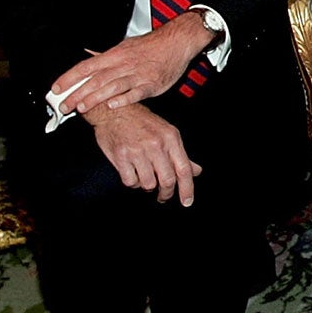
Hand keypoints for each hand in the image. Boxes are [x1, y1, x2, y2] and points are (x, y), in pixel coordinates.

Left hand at [50, 12, 215, 113]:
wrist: (177, 41)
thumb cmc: (152, 45)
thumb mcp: (125, 46)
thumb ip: (106, 55)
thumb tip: (88, 55)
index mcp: (115, 55)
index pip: (86, 67)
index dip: (69, 78)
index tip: (56, 89)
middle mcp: (124, 64)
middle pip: (96, 79)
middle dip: (77, 93)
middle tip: (64, 105)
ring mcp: (138, 74)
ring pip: (112, 86)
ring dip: (95, 97)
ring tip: (82, 107)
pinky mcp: (152, 84)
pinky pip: (136, 93)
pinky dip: (123, 98)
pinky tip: (112, 105)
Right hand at [87, 102, 201, 204]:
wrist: (115, 111)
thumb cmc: (142, 121)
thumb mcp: (167, 132)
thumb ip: (181, 154)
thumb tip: (196, 171)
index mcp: (171, 138)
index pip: (184, 169)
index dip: (187, 189)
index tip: (187, 201)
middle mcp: (156, 144)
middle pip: (167, 180)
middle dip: (166, 193)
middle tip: (164, 196)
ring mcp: (138, 151)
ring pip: (148, 184)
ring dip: (147, 185)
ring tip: (144, 176)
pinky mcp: (121, 156)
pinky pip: (130, 181)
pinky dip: (132, 182)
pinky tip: (132, 173)